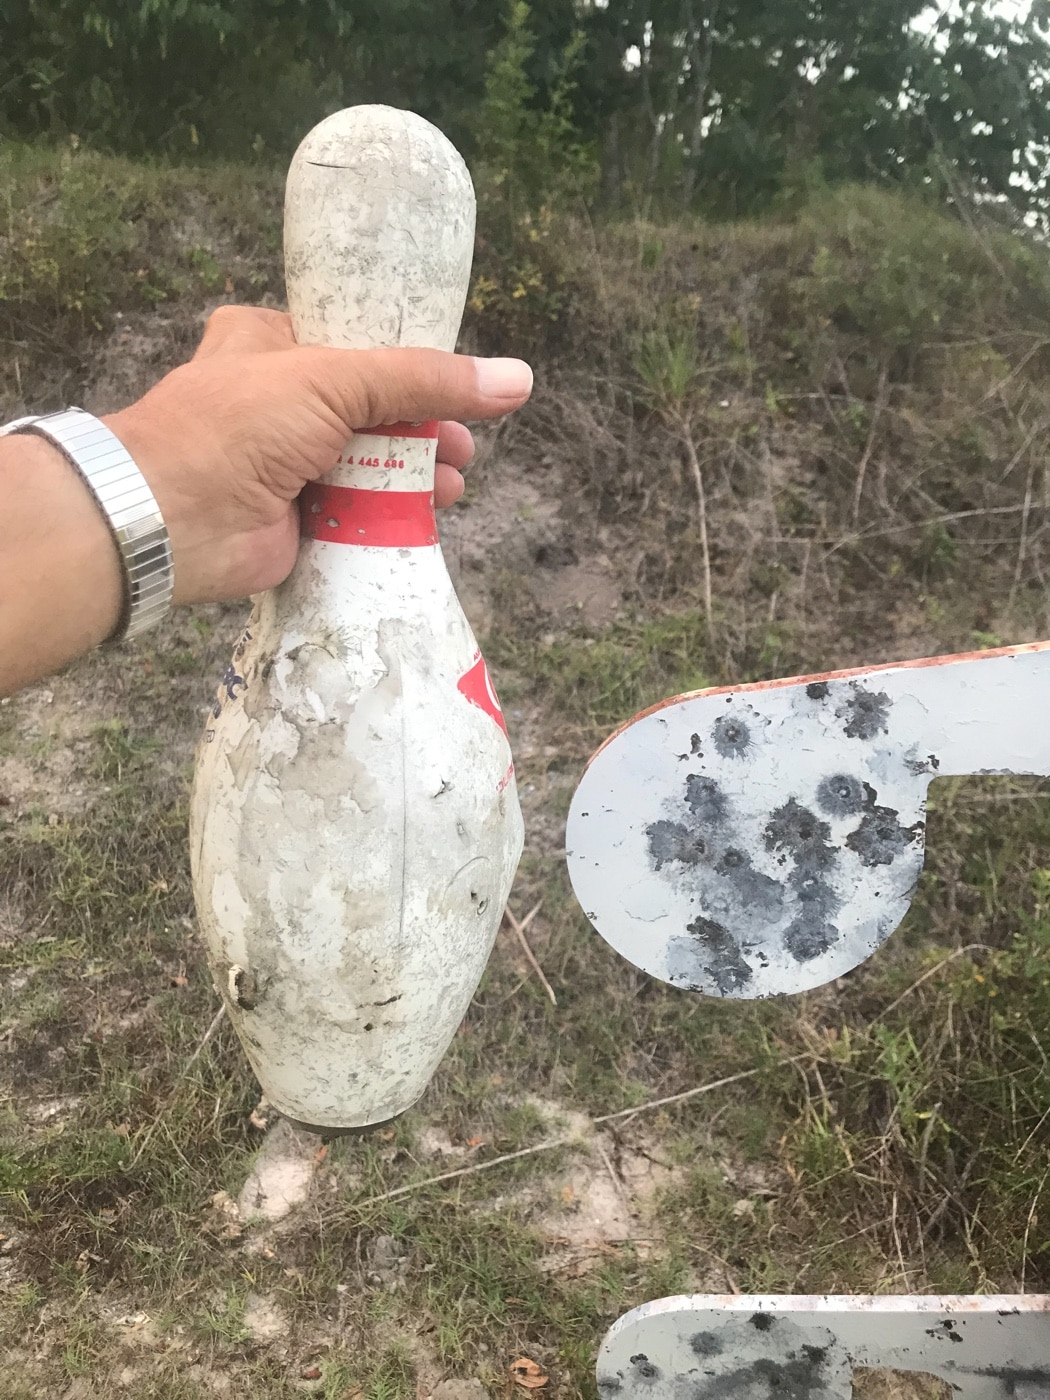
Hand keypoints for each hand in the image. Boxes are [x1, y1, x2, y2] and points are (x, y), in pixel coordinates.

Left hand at [105, 305, 532, 604]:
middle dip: (426, 426)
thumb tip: (517, 379)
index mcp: (273, 342)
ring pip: (372, 461)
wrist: (173, 518)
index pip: (359, 344)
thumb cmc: (239, 424)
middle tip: (465, 444)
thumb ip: (424, 380)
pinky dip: (397, 514)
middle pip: (375, 408)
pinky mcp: (298, 518)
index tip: (459, 382)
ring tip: (456, 482)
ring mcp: (289, 462)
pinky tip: (433, 515)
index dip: (413, 362)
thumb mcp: (335, 379)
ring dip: (419, 472)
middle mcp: (280, 399)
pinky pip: (360, 512)